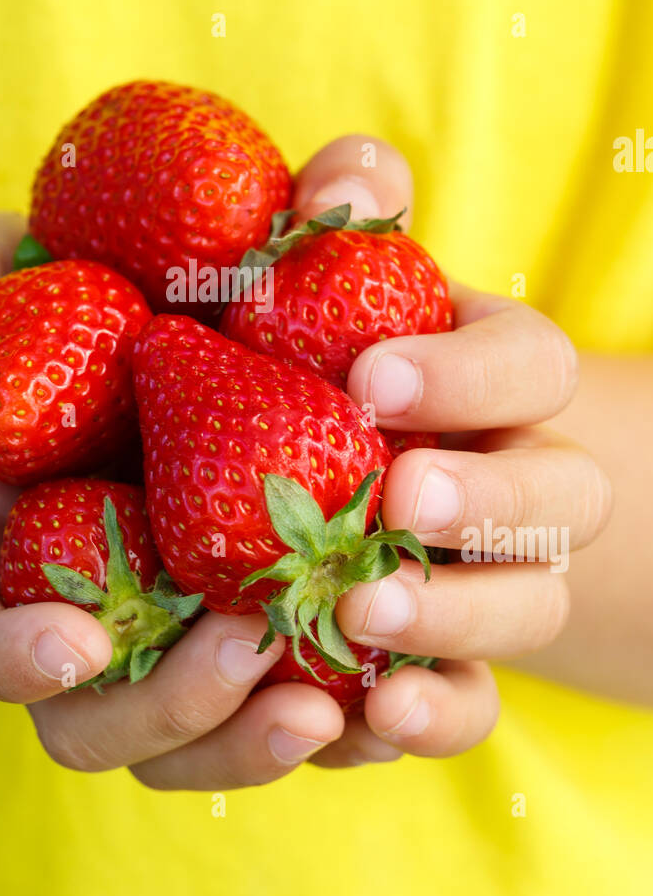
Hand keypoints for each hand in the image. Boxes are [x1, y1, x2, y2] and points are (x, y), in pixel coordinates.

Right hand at [0, 216, 353, 789]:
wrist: (113, 311)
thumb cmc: (13, 302)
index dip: (7, 660)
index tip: (77, 640)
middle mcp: (72, 613)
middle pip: (92, 723)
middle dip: (167, 710)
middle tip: (250, 650)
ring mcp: (161, 630)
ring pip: (191, 744)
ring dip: (252, 741)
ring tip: (335, 699)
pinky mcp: (250, 615)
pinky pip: (285, 701)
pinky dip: (342, 720)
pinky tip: (409, 685)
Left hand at [291, 136, 611, 766]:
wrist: (332, 467)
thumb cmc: (330, 352)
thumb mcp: (337, 278)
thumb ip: (345, 210)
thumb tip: (343, 179)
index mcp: (503, 376)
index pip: (530, 364)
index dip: (468, 376)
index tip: (370, 376)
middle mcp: (526, 480)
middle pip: (565, 498)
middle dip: (490, 501)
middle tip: (399, 499)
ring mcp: (500, 579)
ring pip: (529, 608)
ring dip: (459, 618)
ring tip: (365, 611)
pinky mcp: (450, 664)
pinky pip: (471, 706)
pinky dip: (433, 717)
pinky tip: (371, 714)